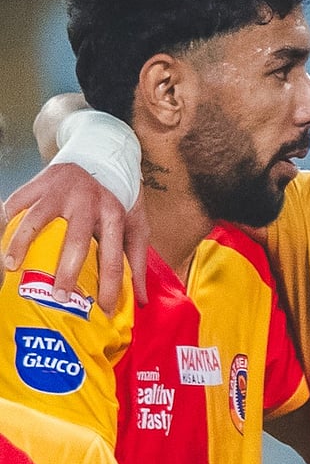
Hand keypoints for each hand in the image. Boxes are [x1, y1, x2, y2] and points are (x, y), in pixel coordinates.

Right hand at [2, 163, 147, 311]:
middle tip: (59, 296)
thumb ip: (136, 261)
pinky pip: (16, 203)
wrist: (100, 153)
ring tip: (11, 267)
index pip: (113, 257)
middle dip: (67, 271)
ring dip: (22, 244)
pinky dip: (6, 222)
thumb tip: (140, 301)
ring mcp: (61, 191)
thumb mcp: (136, 224)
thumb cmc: (118, 197)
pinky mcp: (39, 182)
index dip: (110, 286)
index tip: (103, 310)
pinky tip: (0, 242)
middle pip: (76, 240)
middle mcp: (88, 202)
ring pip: (37, 219)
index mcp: (115, 215)